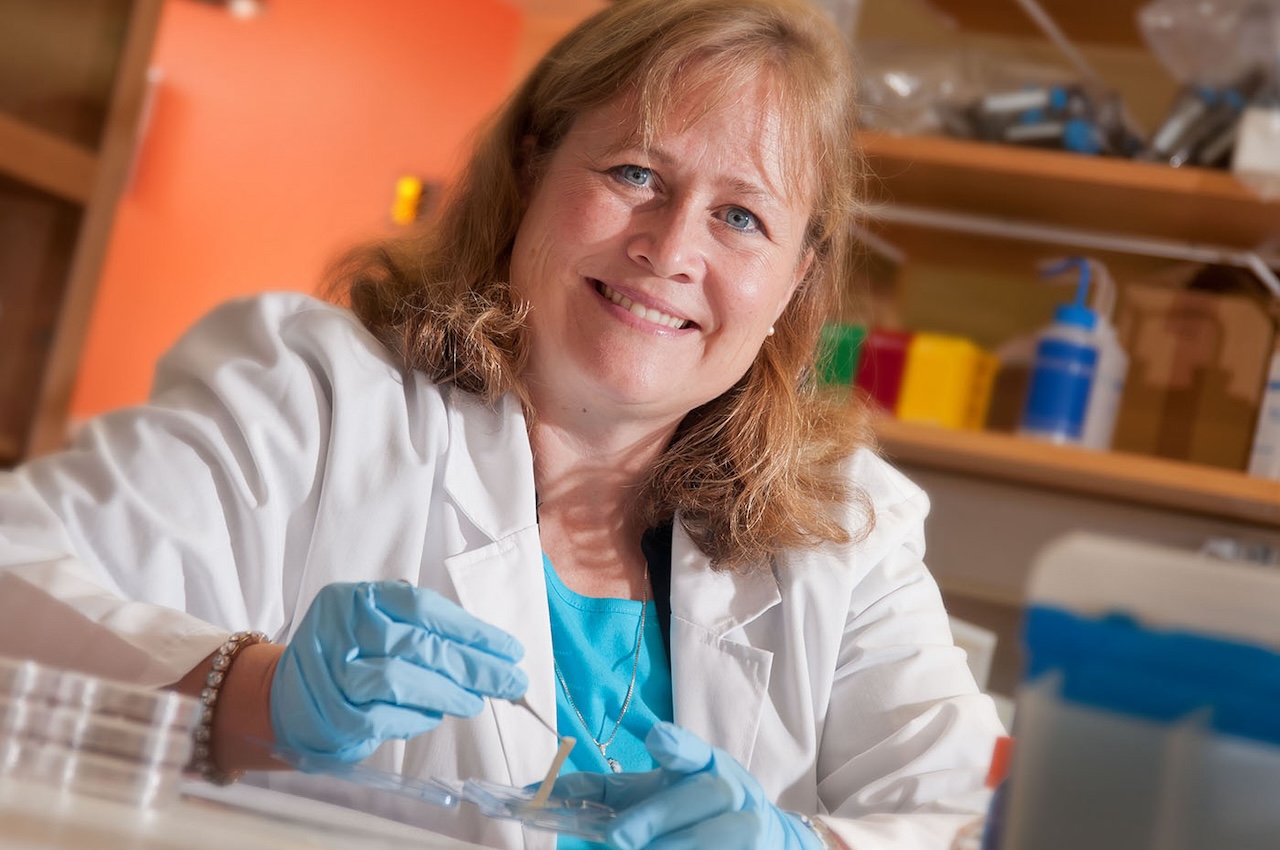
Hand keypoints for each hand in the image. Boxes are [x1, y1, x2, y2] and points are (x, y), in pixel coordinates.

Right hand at [270, 580, 526, 762]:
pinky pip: (386, 716)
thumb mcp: (374, 624)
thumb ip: (421, 631)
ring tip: (478, 700)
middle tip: (512, 681)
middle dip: (475, 666)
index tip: (509, 649)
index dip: (472, 630)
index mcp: (356, 599)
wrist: (284, 697)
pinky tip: (437, 714)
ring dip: (450, 693)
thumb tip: (490, 654)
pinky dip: (418, 717)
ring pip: (403, 679)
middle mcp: (341, 629)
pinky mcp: (333, 714)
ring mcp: (333, 672)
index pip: (424, 608)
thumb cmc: (346, 657)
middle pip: (420, 645)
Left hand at [552, 722, 825, 849]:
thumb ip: (598, 792)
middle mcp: (733, 789)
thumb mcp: (647, 793)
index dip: (677, 744)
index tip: (655, 738)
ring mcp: (751, 824)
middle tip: (617, 838)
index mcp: (704, 764)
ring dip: (679, 846)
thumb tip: (536, 792)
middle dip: (659, 816)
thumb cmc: (685, 812)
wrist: (752, 836)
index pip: (693, 748)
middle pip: (704, 794)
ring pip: (722, 834)